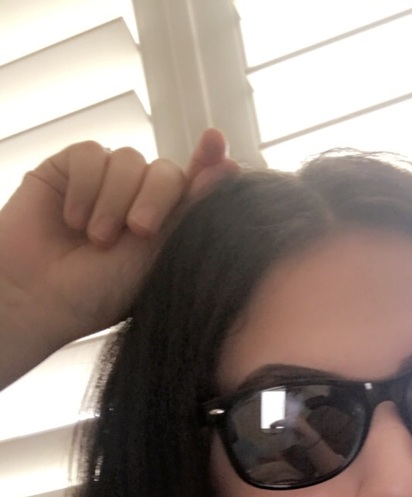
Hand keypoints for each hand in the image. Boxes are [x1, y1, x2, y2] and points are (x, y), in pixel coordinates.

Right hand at [0, 128, 236, 387]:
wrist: (39, 299)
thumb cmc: (101, 290)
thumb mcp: (157, 254)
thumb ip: (190, 209)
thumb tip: (231, 164)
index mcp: (167, 221)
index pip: (194, 182)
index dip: (207, 161)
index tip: (216, 141)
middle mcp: (139, 197)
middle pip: (166, 169)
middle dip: (155, 198)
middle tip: (138, 231)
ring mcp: (105, 181)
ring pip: (128, 159)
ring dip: (113, 200)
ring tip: (95, 238)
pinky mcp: (70, 169)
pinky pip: (89, 154)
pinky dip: (84, 187)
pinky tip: (72, 218)